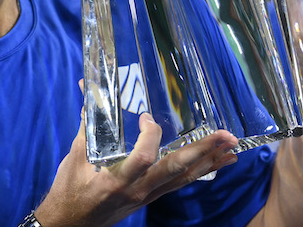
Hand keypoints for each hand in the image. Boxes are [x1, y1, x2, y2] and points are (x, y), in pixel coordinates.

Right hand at [34, 113, 238, 226]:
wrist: (69, 224)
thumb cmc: (69, 190)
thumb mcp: (75, 155)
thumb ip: (88, 122)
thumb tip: (89, 87)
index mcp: (116, 179)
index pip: (144, 158)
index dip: (151, 136)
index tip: (147, 118)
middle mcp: (138, 189)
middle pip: (176, 169)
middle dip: (203, 151)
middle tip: (227, 136)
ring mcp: (147, 195)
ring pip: (183, 178)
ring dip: (210, 162)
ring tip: (233, 148)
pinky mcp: (151, 197)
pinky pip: (180, 184)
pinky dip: (199, 172)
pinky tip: (216, 163)